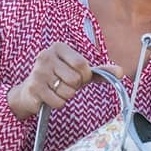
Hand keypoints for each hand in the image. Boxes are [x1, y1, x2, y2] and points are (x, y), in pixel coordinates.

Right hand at [8, 41, 122, 118]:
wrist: (29, 92)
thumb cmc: (57, 78)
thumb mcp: (78, 71)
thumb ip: (99, 71)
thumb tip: (121, 72)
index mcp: (59, 47)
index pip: (82, 65)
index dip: (85, 76)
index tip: (78, 77)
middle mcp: (46, 56)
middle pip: (76, 79)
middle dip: (74, 87)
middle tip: (65, 84)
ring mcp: (38, 72)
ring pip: (68, 92)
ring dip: (66, 96)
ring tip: (56, 90)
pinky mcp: (34, 88)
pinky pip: (58, 101)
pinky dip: (58, 103)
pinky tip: (49, 97)